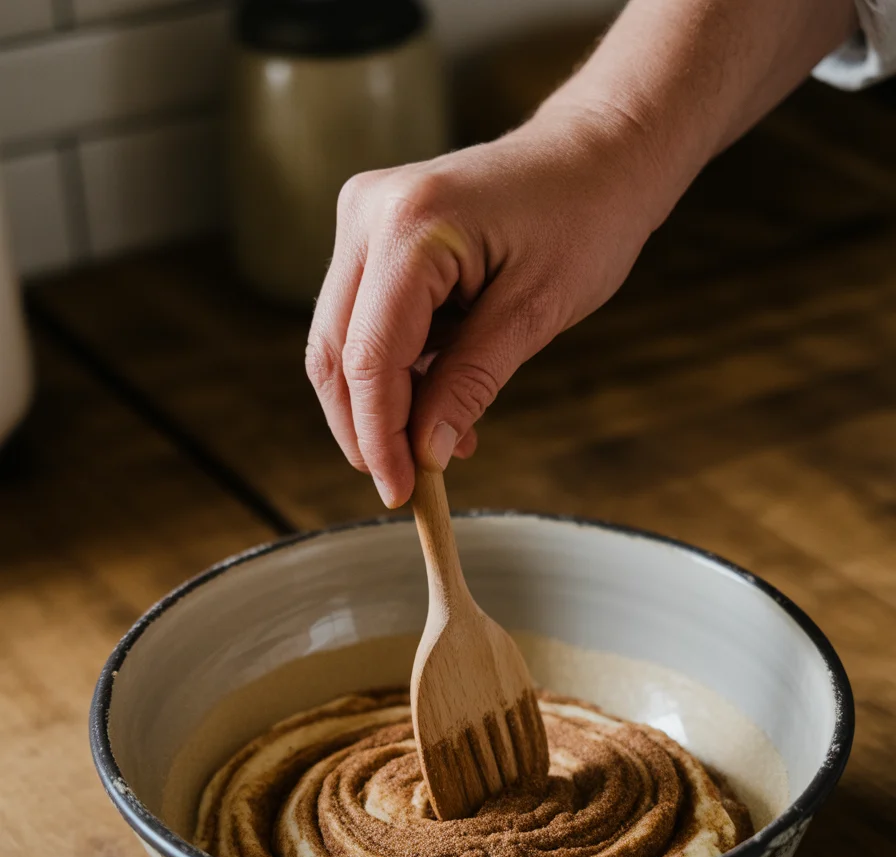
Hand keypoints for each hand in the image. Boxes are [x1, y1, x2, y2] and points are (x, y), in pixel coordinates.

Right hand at [305, 103, 665, 507]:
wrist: (596, 155)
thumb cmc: (584, 219)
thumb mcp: (535, 313)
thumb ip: (470, 383)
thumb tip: (426, 454)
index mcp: (412, 226)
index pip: (367, 357)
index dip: (378, 435)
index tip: (401, 492)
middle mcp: (370, 212)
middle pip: (334, 351)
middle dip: (365, 427)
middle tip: (406, 483)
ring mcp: (365, 216)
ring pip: (340, 340)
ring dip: (381, 404)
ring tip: (443, 443)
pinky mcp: (373, 231)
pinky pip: (365, 318)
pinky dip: (394, 371)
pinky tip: (439, 402)